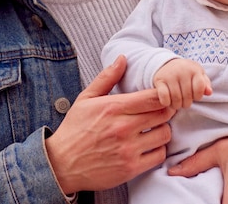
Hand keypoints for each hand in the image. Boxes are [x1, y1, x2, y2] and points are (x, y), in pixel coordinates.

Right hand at [45, 55, 175, 192]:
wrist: (61, 164)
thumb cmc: (75, 130)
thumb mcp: (86, 99)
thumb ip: (107, 78)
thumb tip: (122, 58)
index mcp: (114, 107)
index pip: (153, 97)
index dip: (164, 95)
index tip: (162, 96)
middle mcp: (123, 127)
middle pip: (163, 114)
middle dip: (166, 110)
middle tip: (161, 111)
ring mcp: (128, 149)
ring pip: (164, 134)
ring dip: (163, 130)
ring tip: (154, 128)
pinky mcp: (131, 168)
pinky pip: (159, 156)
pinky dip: (158, 150)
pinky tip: (149, 146)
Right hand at [153, 58, 211, 108]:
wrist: (168, 64)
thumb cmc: (187, 73)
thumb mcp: (198, 75)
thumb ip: (205, 84)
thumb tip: (209, 92)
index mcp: (194, 69)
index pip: (200, 88)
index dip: (198, 96)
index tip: (194, 96)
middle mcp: (182, 71)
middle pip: (187, 96)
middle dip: (187, 103)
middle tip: (184, 102)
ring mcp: (170, 75)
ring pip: (176, 98)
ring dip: (177, 105)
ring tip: (177, 103)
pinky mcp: (159, 80)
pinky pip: (164, 97)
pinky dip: (166, 103)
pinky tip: (168, 101)